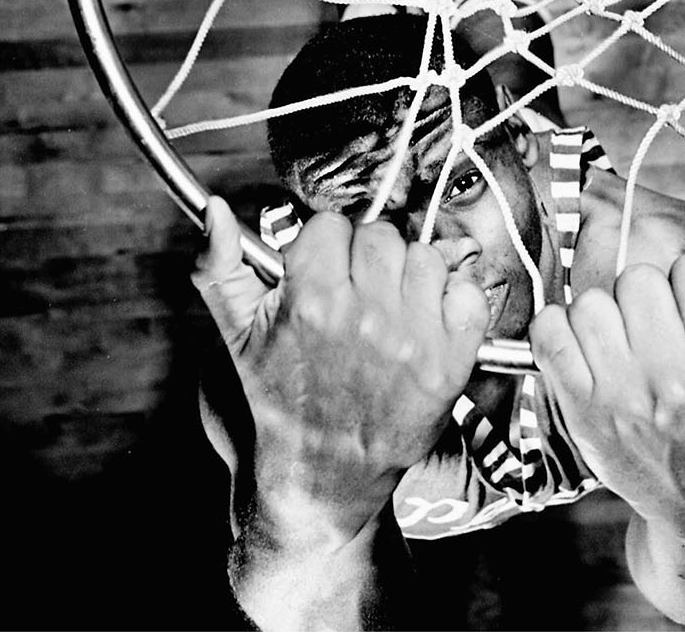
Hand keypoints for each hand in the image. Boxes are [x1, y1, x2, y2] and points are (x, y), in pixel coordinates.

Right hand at [192, 196, 489, 530]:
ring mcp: (413, 337)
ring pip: (425, 256)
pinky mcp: (452, 361)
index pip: (332, 224)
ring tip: (391, 310)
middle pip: (381, 234)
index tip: (325, 272)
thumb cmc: (283, 400)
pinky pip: (469, 292)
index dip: (326, 246)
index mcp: (312, 300)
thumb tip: (215, 210)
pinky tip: (428, 324)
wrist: (325, 473)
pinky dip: (455, 302)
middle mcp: (366, 315)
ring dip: (411, 277)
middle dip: (368, 258)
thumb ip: (220, 264)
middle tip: (358, 293)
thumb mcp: (238, 334)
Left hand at [529, 253, 684, 540]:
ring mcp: (620, 393)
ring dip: (607, 312)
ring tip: (626, 338)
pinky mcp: (580, 406)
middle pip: (639, 277)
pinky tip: (587, 345)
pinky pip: (550, 331)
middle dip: (650, 294)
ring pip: (593, 300)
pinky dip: (560, 328)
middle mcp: (672, 379)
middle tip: (661, 325)